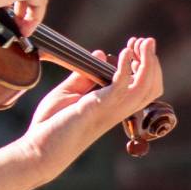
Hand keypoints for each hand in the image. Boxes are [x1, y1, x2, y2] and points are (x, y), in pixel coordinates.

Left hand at [20, 38, 164, 166]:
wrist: (38, 148)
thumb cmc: (51, 125)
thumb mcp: (68, 93)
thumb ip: (84, 76)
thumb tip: (101, 54)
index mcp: (113, 107)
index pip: (142, 88)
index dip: (145, 65)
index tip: (135, 45)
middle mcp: (118, 110)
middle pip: (151, 87)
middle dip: (152, 61)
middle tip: (145, 41)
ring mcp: (111, 110)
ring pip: (146, 87)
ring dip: (147, 62)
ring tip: (142, 42)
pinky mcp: (99, 107)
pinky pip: (122, 85)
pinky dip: (126, 67)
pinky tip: (124, 53)